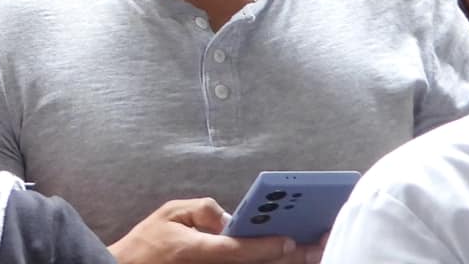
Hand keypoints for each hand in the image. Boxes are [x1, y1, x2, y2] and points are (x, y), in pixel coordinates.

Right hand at [112, 198, 313, 262]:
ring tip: (312, 251)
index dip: (270, 245)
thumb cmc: (149, 244)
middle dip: (293, 255)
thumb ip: (202, 210)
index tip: (291, 239)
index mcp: (202, 252)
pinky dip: (268, 261)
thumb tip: (229, 217)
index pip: (244, 250)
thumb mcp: (171, 213)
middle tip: (319, 243)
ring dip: (286, 261)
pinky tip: (287, 256)